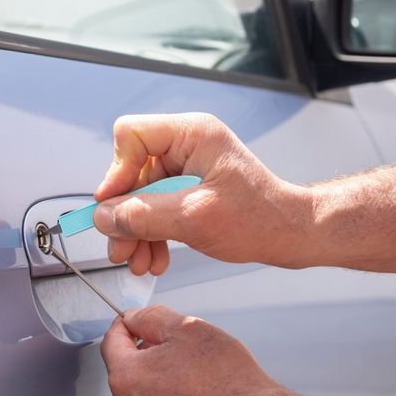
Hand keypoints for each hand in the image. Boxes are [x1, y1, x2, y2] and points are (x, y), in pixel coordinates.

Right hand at [92, 113, 312, 273]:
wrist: (293, 236)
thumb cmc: (260, 219)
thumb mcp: (194, 219)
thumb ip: (144, 216)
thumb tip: (102, 217)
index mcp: (191, 134)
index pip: (131, 136)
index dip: (116, 173)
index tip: (113, 210)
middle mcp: (186, 144)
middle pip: (131, 172)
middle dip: (125, 215)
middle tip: (120, 250)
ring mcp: (187, 166)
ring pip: (139, 195)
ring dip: (135, 231)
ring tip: (138, 262)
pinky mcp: (188, 187)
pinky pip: (155, 207)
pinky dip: (151, 233)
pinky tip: (155, 258)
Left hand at [101, 304, 285, 395]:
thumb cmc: (228, 380)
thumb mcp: (188, 327)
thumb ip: (150, 317)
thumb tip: (133, 318)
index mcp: (126, 378)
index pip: (112, 342)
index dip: (127, 327)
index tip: (138, 324)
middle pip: (128, 374)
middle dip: (147, 359)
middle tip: (180, 354)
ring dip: (158, 389)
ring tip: (194, 384)